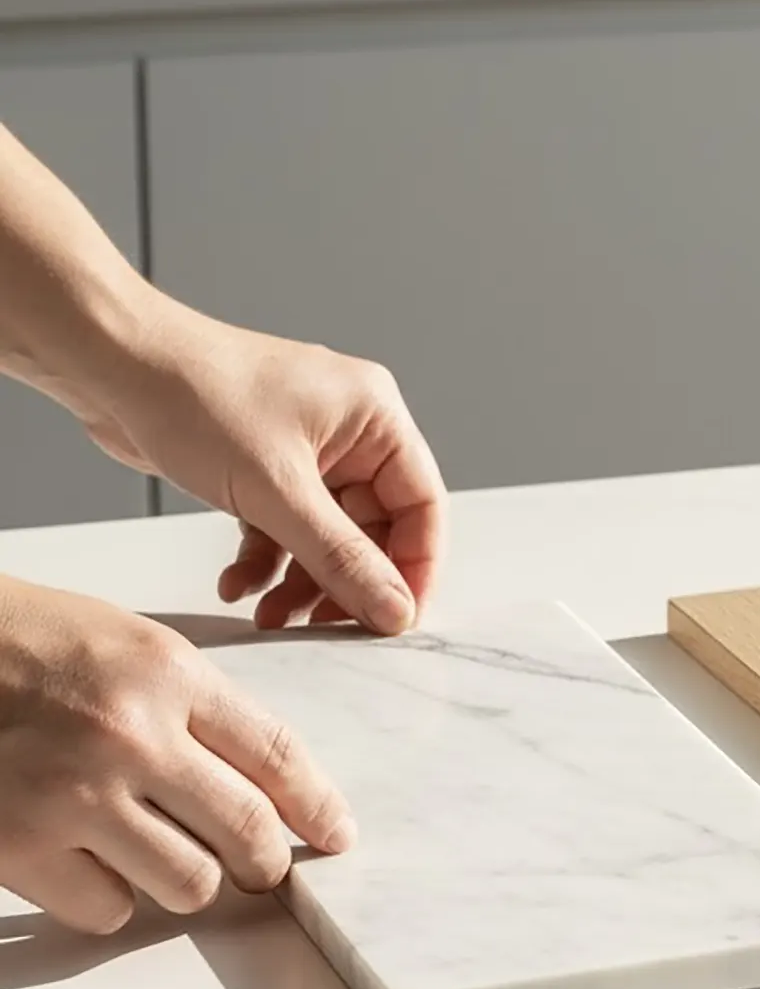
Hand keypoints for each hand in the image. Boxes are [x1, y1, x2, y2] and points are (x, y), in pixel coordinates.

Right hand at [0, 578, 352, 931]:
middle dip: (266, 861)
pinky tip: (91, 862)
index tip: (336, 834)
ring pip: (186, 883)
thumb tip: (268, 783)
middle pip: (246, 830)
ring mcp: (70, 795)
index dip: (317, 805)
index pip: (275, 754)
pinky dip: (110, 897)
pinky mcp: (16, 847)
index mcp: (166, 675)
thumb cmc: (26, 645)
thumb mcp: (131, 647)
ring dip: (187, 880)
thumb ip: (198, 709)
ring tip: (163, 854)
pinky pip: (107, 908)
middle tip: (260, 866)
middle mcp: (127, 735)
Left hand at [89, 306, 445, 634]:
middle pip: (374, 529)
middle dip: (344, 581)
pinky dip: (264, 560)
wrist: (107, 363)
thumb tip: (395, 610)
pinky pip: (284, 528)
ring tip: (270, 614)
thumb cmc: (192, 393)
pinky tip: (236, 584)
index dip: (415, 568)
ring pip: (326, 536)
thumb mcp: (277, 490)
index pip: (423, 506)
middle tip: (325, 626)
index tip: (396, 619)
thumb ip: (341, 558)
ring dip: (300, 580)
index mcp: (375, 418)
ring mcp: (306, 450)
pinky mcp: (264, 467)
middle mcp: (350, 432)